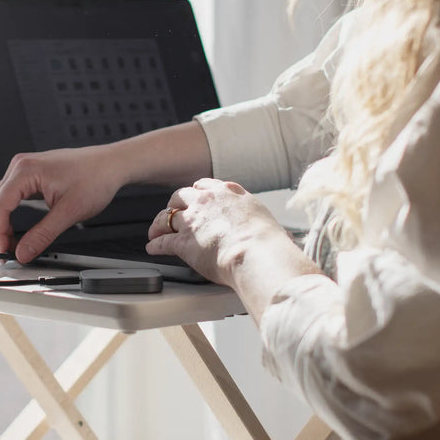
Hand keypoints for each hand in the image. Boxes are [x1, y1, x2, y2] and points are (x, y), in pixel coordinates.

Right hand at [0, 146, 125, 262]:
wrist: (111, 165)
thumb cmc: (95, 178)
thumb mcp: (69, 212)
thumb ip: (43, 235)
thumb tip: (23, 252)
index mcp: (26, 170)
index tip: (3, 251)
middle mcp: (20, 166)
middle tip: (6, 252)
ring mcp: (24, 169)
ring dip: (1, 223)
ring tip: (10, 244)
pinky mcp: (30, 175)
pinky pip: (10, 196)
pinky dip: (9, 214)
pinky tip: (15, 229)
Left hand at [145, 178, 285, 286]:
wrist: (256, 252)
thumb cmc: (268, 242)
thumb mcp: (269, 224)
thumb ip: (267, 228)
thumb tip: (286, 239)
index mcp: (229, 193)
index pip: (206, 186)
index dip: (197, 194)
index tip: (195, 199)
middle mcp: (207, 201)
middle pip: (181, 196)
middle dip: (175, 204)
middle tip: (172, 212)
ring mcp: (193, 219)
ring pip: (167, 215)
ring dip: (159, 224)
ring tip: (155, 231)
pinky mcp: (183, 241)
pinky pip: (163, 241)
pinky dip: (155, 245)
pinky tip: (152, 248)